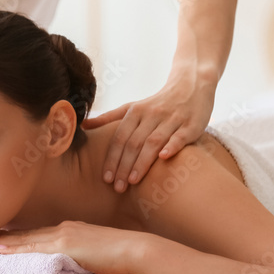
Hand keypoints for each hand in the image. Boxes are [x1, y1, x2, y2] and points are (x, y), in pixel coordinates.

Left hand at [0, 221, 146, 273]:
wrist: (136, 249)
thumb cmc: (121, 256)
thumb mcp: (95, 256)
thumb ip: (81, 259)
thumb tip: (72, 270)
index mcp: (70, 231)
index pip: (38, 235)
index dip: (18, 238)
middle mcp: (63, 229)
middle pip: (28, 234)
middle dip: (5, 237)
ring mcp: (63, 235)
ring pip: (27, 239)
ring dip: (5, 242)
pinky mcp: (66, 245)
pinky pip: (35, 247)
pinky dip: (17, 248)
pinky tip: (2, 251)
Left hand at [84, 75, 214, 191]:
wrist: (192, 85)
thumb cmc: (158, 103)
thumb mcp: (133, 107)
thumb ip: (109, 118)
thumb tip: (82, 125)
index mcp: (136, 112)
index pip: (120, 138)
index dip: (112, 158)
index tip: (106, 178)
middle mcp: (152, 114)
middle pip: (134, 143)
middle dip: (124, 166)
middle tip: (117, 187)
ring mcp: (172, 119)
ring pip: (154, 141)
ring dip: (142, 162)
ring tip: (132, 181)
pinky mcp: (191, 124)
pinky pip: (180, 136)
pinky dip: (172, 146)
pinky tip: (163, 158)